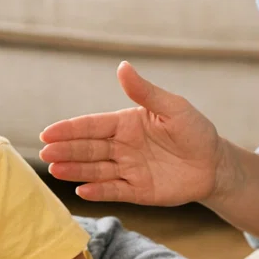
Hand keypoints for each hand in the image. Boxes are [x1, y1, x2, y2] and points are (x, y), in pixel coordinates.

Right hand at [39, 61, 227, 205]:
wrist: (214, 164)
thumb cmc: (195, 131)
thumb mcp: (173, 107)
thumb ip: (145, 92)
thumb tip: (122, 66)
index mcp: (126, 124)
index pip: (92, 126)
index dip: (70, 129)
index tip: (48, 132)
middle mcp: (121, 147)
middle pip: (88, 148)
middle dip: (66, 150)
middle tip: (44, 152)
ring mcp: (128, 170)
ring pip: (95, 170)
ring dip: (75, 170)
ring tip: (55, 170)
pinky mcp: (137, 191)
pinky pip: (113, 191)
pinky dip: (97, 191)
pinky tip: (81, 190)